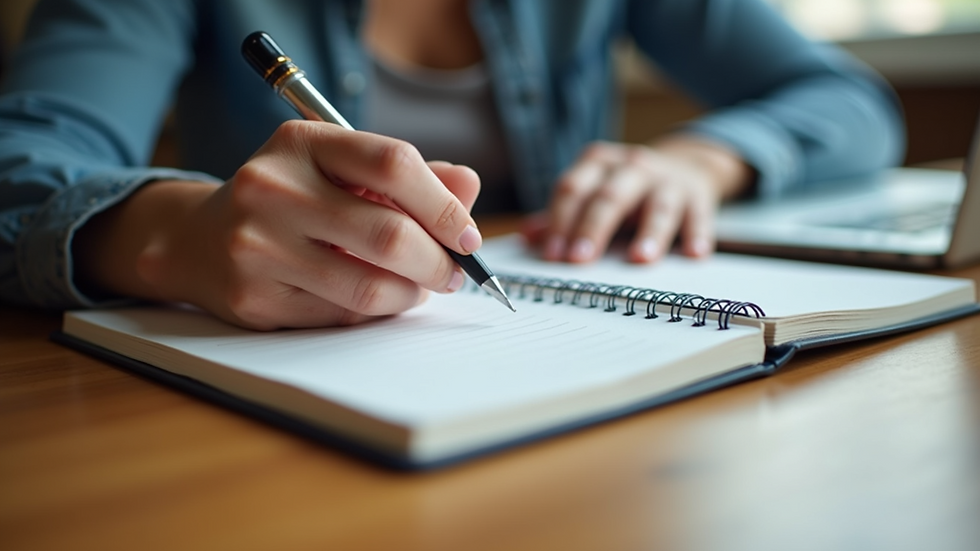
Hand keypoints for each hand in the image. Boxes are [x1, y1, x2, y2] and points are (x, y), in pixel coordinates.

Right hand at [75, 121, 481, 329]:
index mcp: (301, 143)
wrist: (196, 240)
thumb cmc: (288, 201)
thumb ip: (405, 176)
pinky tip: (375, 298)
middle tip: (453, 272)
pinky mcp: (255, 298)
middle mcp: (272, 188)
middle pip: (389, 234)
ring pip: (369, 286)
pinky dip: (374, 312)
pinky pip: (342, 316)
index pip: (393, 164)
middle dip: (438, 262)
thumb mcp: (337, 169)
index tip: (467, 234)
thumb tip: (468, 186)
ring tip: (420, 288)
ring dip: (411, 294)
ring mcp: (258, 246)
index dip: (444, 205)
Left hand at [524, 137, 752, 262]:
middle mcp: (632, 166)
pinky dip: (697, 235)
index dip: (560, 221)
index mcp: (598, 163)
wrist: (685, 166)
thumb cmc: (626, 189)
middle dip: (592, 228)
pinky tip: (694, 255)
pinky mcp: (698, 197)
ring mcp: (667, 180)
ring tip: (639, 259)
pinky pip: (699, 216)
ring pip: (657, 205)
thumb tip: (527, 237)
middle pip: (608, 197)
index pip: (572, 189)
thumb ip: (563, 215)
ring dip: (649, 232)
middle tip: (579, 260)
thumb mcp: (593, 192)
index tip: (552, 254)